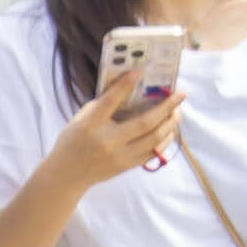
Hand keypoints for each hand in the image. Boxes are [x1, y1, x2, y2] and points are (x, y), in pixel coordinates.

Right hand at [55, 54, 183, 188]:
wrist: (66, 175)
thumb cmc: (72, 142)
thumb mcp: (80, 119)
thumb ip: (102, 106)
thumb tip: (129, 90)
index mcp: (91, 125)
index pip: (110, 101)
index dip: (125, 85)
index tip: (140, 71)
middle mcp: (107, 141)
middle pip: (144, 123)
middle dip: (166, 107)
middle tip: (180, 95)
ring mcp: (119, 156)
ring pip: (154, 139)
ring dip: (170, 124)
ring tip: (177, 112)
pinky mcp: (126, 166)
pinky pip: (152, 153)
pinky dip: (164, 140)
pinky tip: (169, 130)